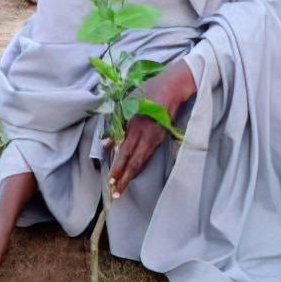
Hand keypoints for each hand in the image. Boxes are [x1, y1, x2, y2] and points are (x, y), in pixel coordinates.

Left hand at [109, 60, 195, 196]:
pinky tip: (135, 171)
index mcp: (137, 127)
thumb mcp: (128, 104)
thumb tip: (106, 143)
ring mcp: (156, 139)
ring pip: (142, 161)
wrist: (174, 87)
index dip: (118, 168)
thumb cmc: (149, 91)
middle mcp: (147, 137)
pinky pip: (148, 156)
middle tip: (116, 194)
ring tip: (123, 187)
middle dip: (125, 179)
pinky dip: (140, 166)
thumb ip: (117, 124)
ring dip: (132, 175)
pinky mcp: (161, 138)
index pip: (125, 153)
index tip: (110, 181)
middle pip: (135, 163)